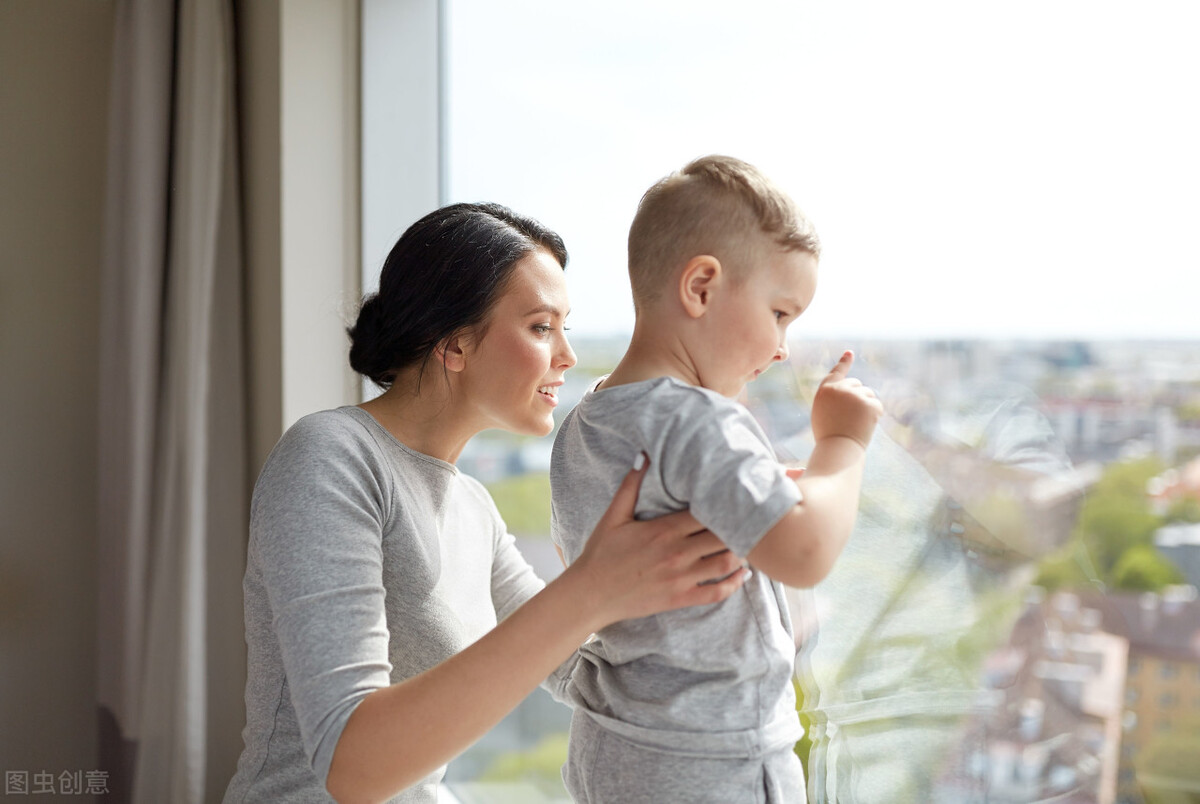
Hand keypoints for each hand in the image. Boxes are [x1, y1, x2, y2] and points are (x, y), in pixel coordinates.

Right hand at [567, 454, 746, 628]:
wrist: (591, 594)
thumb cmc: (601, 553)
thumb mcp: (613, 515)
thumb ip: (631, 485)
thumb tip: (642, 455)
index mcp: (664, 529)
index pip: (707, 512)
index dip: (725, 503)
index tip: (735, 496)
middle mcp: (677, 552)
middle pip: (722, 535)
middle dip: (739, 526)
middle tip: (751, 519)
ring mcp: (680, 577)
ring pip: (725, 562)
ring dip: (741, 553)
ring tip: (749, 543)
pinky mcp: (680, 598)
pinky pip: (716, 591)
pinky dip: (734, 583)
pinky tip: (743, 575)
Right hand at [810, 350, 883, 448]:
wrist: (838, 449)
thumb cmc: (828, 436)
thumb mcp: (823, 413)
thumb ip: (834, 399)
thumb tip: (851, 393)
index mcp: (825, 390)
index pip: (836, 372)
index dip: (844, 362)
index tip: (850, 353)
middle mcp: (840, 388)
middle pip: (856, 384)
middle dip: (857, 396)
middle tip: (850, 416)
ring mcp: (855, 395)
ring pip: (868, 394)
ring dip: (866, 407)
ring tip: (855, 423)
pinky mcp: (869, 404)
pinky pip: (877, 405)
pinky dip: (874, 415)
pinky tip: (864, 425)